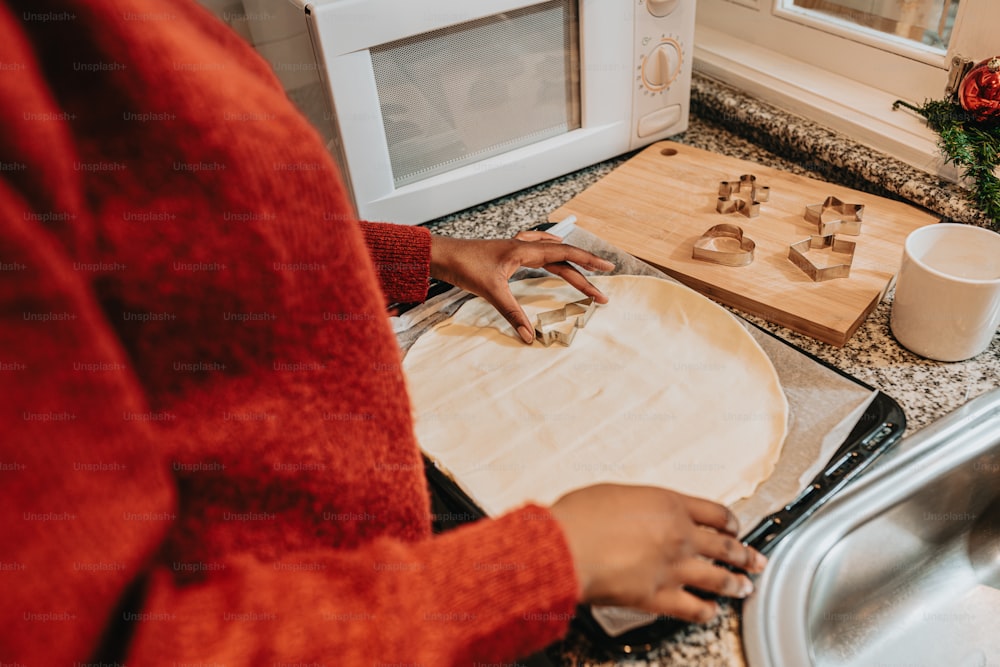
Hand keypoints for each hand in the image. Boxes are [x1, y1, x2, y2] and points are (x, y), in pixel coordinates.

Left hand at [429, 232, 614, 343]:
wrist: (442, 254)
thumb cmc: (464, 265)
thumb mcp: (491, 291)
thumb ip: (512, 313)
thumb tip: (528, 336)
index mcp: (525, 250)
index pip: (565, 254)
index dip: (589, 262)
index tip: (607, 269)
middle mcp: (524, 246)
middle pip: (563, 257)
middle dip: (584, 273)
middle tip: (601, 291)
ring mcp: (516, 249)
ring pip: (552, 254)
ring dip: (570, 264)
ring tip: (587, 273)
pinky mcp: (508, 254)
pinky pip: (538, 252)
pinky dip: (551, 255)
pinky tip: (552, 255)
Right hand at [549, 484, 766, 622]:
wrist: (567, 546)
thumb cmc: (580, 517)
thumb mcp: (614, 493)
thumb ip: (638, 505)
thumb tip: (639, 512)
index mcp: (669, 504)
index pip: (715, 513)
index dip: (729, 522)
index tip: (734, 528)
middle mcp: (680, 536)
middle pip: (725, 546)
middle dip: (745, 554)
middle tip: (755, 559)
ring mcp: (674, 568)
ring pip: (719, 579)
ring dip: (735, 583)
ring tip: (744, 587)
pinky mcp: (660, 598)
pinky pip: (694, 609)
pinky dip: (707, 612)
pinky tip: (711, 612)